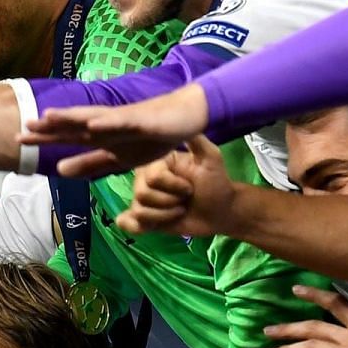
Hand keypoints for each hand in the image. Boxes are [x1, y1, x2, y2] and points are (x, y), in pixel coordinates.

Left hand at [18, 84, 210, 178]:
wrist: (185, 119)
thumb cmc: (149, 136)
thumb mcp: (117, 158)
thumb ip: (90, 164)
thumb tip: (59, 170)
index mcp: (99, 135)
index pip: (66, 137)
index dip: (43, 139)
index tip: (17, 141)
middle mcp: (105, 124)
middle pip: (72, 125)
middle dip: (48, 127)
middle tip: (22, 129)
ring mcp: (122, 119)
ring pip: (92, 118)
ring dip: (70, 117)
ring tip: (48, 117)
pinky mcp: (141, 119)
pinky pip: (121, 121)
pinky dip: (106, 122)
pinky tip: (92, 124)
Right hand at [115, 135, 236, 236]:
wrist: (221, 211)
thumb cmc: (216, 183)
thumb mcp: (211, 158)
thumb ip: (196, 141)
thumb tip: (183, 121)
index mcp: (157, 163)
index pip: (152, 177)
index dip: (172, 186)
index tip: (190, 187)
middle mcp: (145, 179)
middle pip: (142, 195)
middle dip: (169, 202)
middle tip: (185, 200)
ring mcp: (143, 199)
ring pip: (139, 211)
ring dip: (165, 216)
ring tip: (180, 211)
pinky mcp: (143, 218)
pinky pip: (126, 223)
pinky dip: (135, 226)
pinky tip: (147, 227)